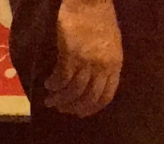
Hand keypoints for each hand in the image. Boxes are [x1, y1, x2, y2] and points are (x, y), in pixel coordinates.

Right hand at [46, 0, 122, 116]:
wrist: (90, 0)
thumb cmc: (99, 19)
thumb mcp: (110, 44)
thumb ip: (105, 63)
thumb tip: (92, 83)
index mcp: (115, 64)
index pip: (105, 96)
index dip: (90, 109)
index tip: (77, 113)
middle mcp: (103, 66)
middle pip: (88, 97)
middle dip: (72, 107)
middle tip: (60, 108)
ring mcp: (87, 60)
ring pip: (73, 91)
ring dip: (59, 99)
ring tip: (49, 99)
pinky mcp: (71, 54)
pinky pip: (61, 78)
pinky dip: (53, 85)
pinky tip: (48, 84)